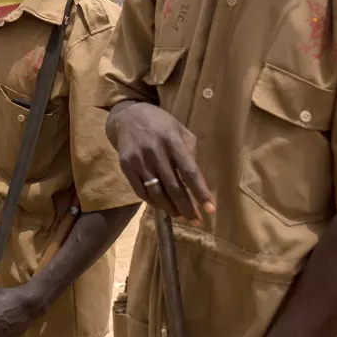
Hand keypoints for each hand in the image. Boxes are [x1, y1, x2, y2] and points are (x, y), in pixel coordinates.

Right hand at [107, 101, 213, 220]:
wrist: (126, 116)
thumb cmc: (159, 123)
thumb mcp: (179, 128)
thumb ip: (189, 150)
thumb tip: (196, 177)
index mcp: (172, 140)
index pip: (189, 171)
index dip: (200, 192)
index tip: (210, 209)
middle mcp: (155, 151)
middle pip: (173, 187)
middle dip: (186, 207)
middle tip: (195, 219)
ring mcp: (138, 160)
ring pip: (156, 192)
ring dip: (170, 208)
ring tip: (180, 215)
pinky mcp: (126, 167)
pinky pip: (141, 191)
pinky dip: (153, 203)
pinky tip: (162, 206)